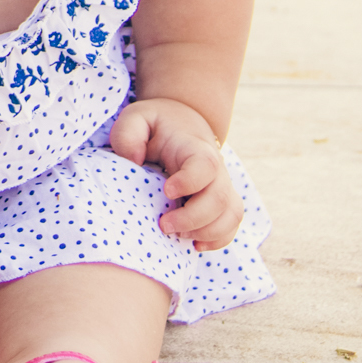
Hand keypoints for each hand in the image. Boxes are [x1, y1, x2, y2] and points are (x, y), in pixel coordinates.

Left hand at [108, 99, 243, 251]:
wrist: (182, 124)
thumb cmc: (155, 125)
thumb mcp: (136, 119)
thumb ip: (129, 135)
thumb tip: (133, 160)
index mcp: (193, 148)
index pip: (204, 165)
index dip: (190, 182)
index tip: (167, 191)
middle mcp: (215, 168)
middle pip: (219, 197)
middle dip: (193, 218)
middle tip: (164, 225)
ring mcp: (222, 185)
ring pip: (231, 214)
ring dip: (207, 231)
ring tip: (177, 235)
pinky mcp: (222, 201)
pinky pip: (232, 223)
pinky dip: (218, 239)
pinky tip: (194, 243)